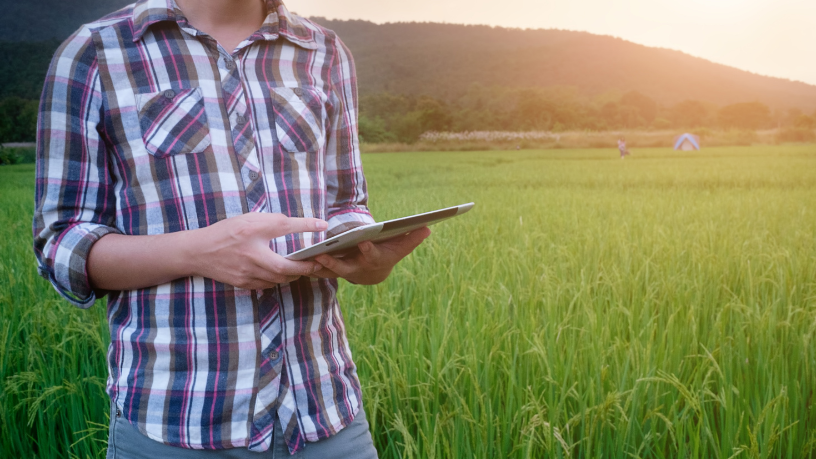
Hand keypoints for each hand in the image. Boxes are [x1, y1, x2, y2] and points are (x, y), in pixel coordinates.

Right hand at [192, 212, 326, 289]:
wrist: (199, 252)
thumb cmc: (226, 232)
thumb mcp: (249, 219)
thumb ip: (272, 221)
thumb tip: (294, 223)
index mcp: (251, 233)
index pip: (284, 226)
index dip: (305, 225)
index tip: (322, 225)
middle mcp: (250, 255)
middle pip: (284, 267)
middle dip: (304, 267)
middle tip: (316, 262)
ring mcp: (246, 273)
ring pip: (278, 279)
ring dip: (292, 275)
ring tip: (302, 268)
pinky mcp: (243, 283)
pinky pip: (267, 284)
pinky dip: (278, 279)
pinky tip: (282, 274)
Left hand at [312, 227, 430, 284]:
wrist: (375, 272)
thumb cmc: (389, 253)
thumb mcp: (401, 246)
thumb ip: (412, 237)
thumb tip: (428, 227)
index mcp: (375, 260)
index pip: (372, 255)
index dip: (368, 250)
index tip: (364, 242)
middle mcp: (359, 269)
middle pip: (345, 268)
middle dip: (334, 263)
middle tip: (322, 254)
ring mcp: (345, 272)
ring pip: (329, 271)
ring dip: (318, 267)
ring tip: (306, 257)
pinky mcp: (333, 271)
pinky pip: (321, 271)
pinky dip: (311, 267)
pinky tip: (300, 260)